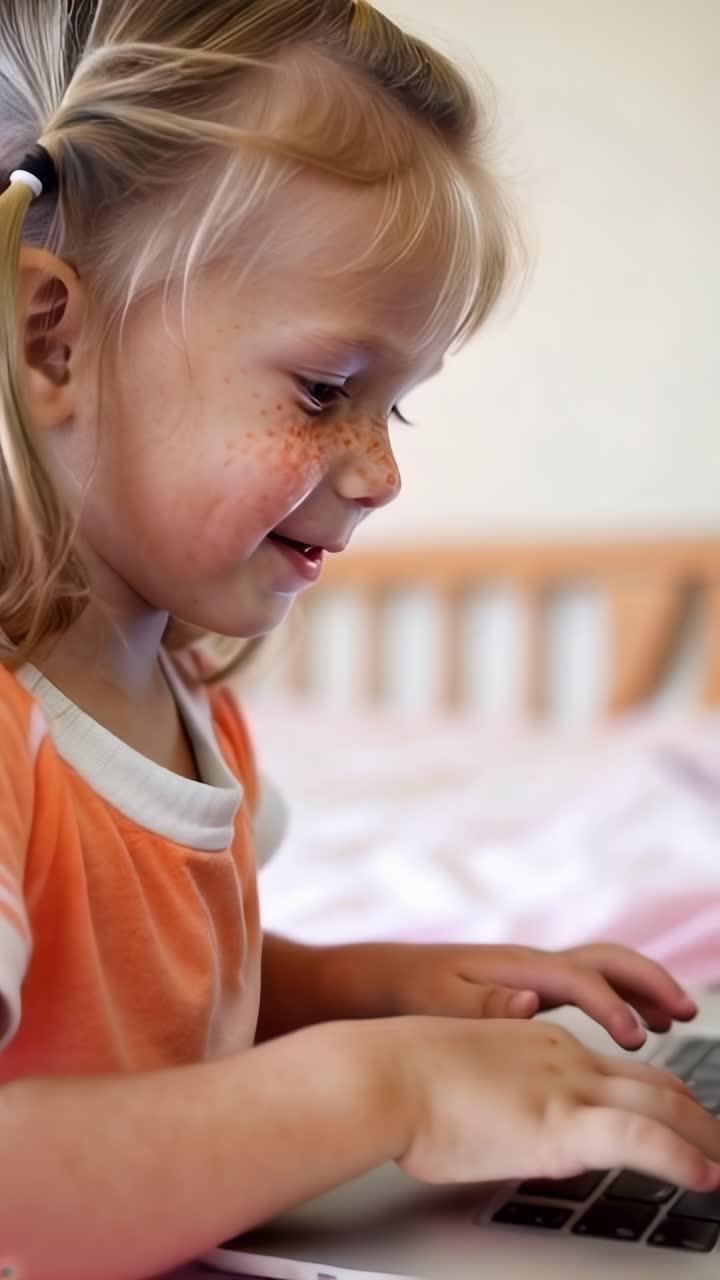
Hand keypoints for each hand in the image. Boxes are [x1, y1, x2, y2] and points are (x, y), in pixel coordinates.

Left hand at [366, 941, 696, 1049]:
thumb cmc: (407, 995)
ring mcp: (533, 976)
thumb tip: (529, 1003)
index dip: (612, 1006)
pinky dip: (619, 1002)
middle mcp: (531, 965)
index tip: (637, 1039)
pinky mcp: (530, 992)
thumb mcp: (437, 1004)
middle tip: (685, 1012)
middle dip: (648, 981)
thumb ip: (484, 1008)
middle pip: (605, 959)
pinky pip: (588, 990)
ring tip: (677, 1019)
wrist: (378, 983)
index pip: (577, 979)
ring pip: (602, 972)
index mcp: (514, 968)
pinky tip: (634, 1031)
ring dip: (642, 989)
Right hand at [387, 1015, 719, 1188]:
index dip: (666, 1095)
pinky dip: (684, 1158)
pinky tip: (706, 1177)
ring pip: (665, 1106)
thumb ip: (503, 1089)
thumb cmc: (407, 1083)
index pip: (625, 1070)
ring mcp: (568, 1087)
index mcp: (544, 1043)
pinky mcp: (562, 1124)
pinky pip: (644, 1139)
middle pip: (658, 1084)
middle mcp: (567, 1058)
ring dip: (706, 1137)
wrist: (384, 1074)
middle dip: (700, 1117)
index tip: (687, 1117)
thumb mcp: (468, 1076)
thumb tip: (508, 1114)